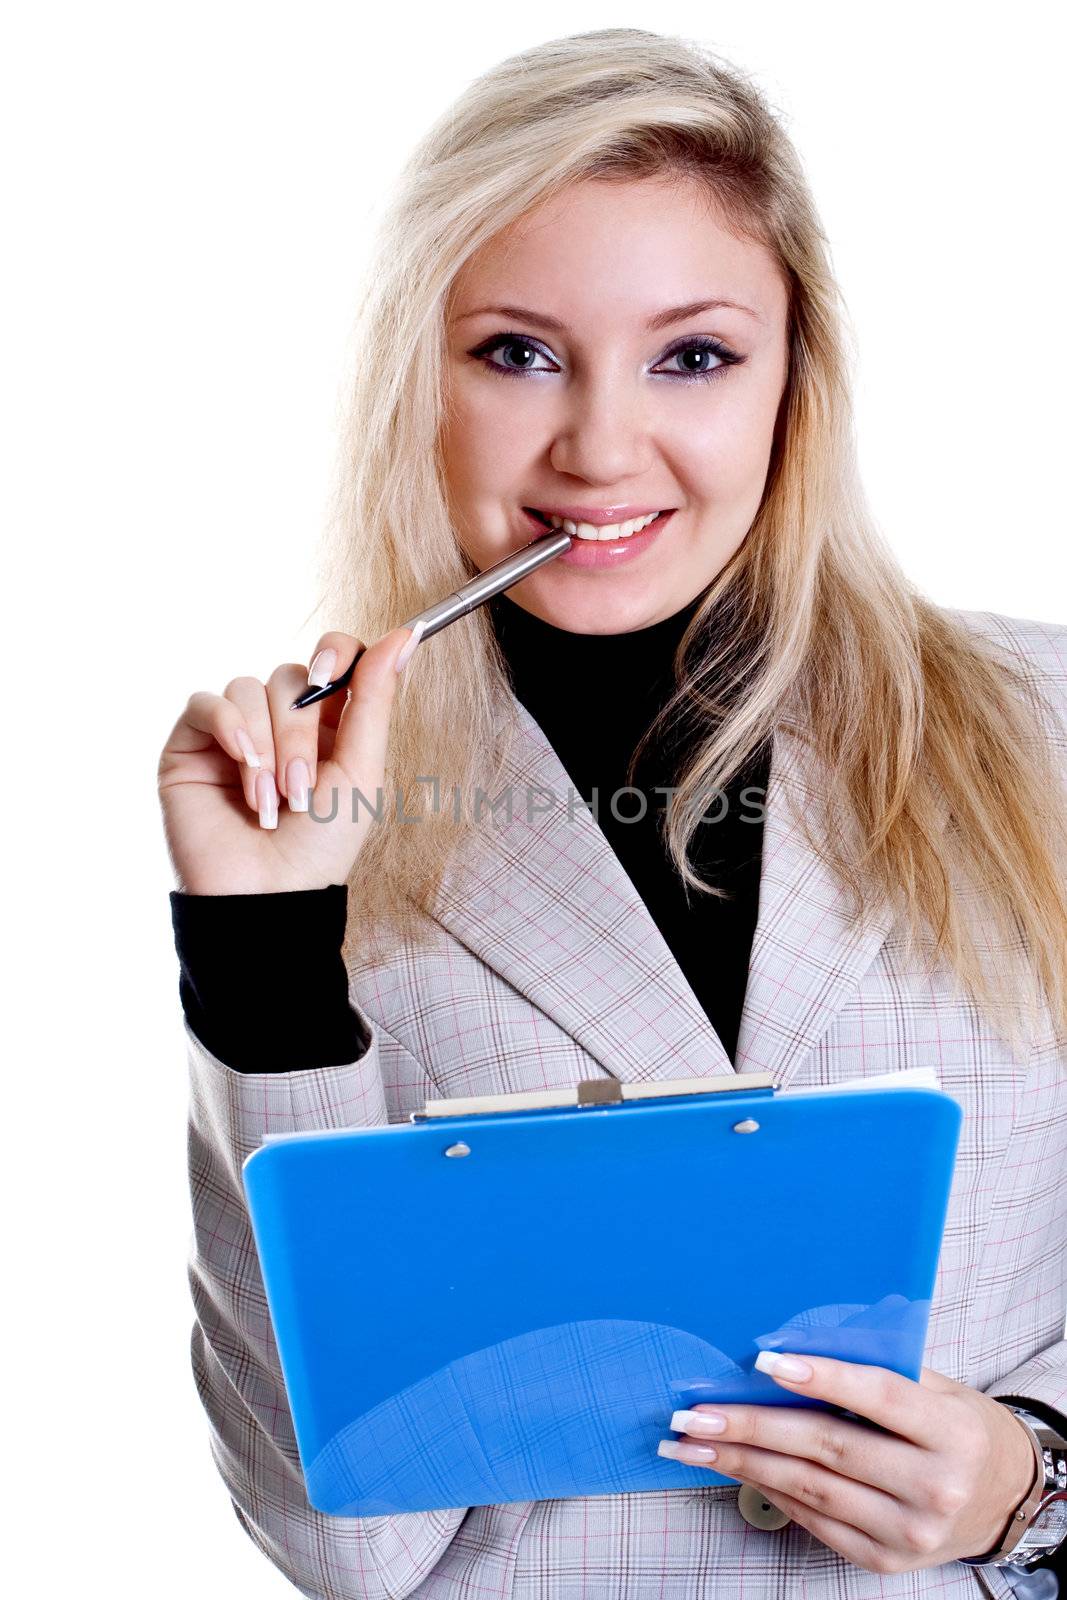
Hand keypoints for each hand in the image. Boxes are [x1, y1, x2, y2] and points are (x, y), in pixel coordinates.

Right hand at [158, 627, 418, 894]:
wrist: (266, 897)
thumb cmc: (320, 847)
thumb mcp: (361, 770)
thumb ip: (376, 699)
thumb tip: (404, 634)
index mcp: (329, 726)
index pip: (333, 657)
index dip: (335, 653)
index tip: (331, 675)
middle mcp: (281, 724)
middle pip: (292, 677)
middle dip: (299, 733)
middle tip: (300, 791)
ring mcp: (234, 732)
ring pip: (250, 689)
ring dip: (267, 748)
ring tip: (268, 802)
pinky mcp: (191, 745)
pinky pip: (206, 702)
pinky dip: (228, 728)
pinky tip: (240, 766)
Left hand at [660, 1353, 1037, 1574]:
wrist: (1002, 1497)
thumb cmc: (958, 1427)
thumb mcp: (937, 1386)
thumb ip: (879, 1366)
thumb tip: (796, 1341)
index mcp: (951, 1432)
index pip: (877, 1397)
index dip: (821, 1377)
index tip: (764, 1360)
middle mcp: (934, 1486)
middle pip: (829, 1447)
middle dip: (752, 1426)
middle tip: (697, 1412)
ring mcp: (909, 1532)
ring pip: (810, 1488)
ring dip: (742, 1462)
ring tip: (693, 1443)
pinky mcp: (885, 1561)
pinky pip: (814, 1520)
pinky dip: (768, 1490)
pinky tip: (734, 1468)